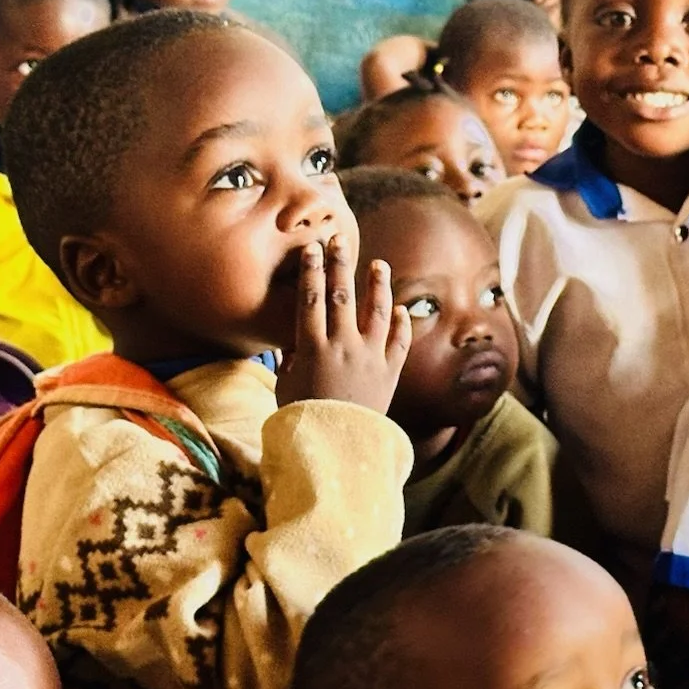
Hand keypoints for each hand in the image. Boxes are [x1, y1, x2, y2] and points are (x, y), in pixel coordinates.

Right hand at [274, 234, 409, 412]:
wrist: (339, 448)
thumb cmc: (304, 421)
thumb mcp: (287, 389)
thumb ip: (290, 362)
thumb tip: (290, 345)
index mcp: (313, 348)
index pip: (311, 299)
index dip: (311, 271)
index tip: (312, 248)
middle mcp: (344, 346)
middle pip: (342, 295)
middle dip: (340, 264)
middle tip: (340, 240)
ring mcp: (371, 357)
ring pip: (377, 312)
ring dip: (378, 285)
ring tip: (378, 265)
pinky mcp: (391, 373)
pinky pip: (399, 342)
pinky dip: (401, 324)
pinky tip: (399, 310)